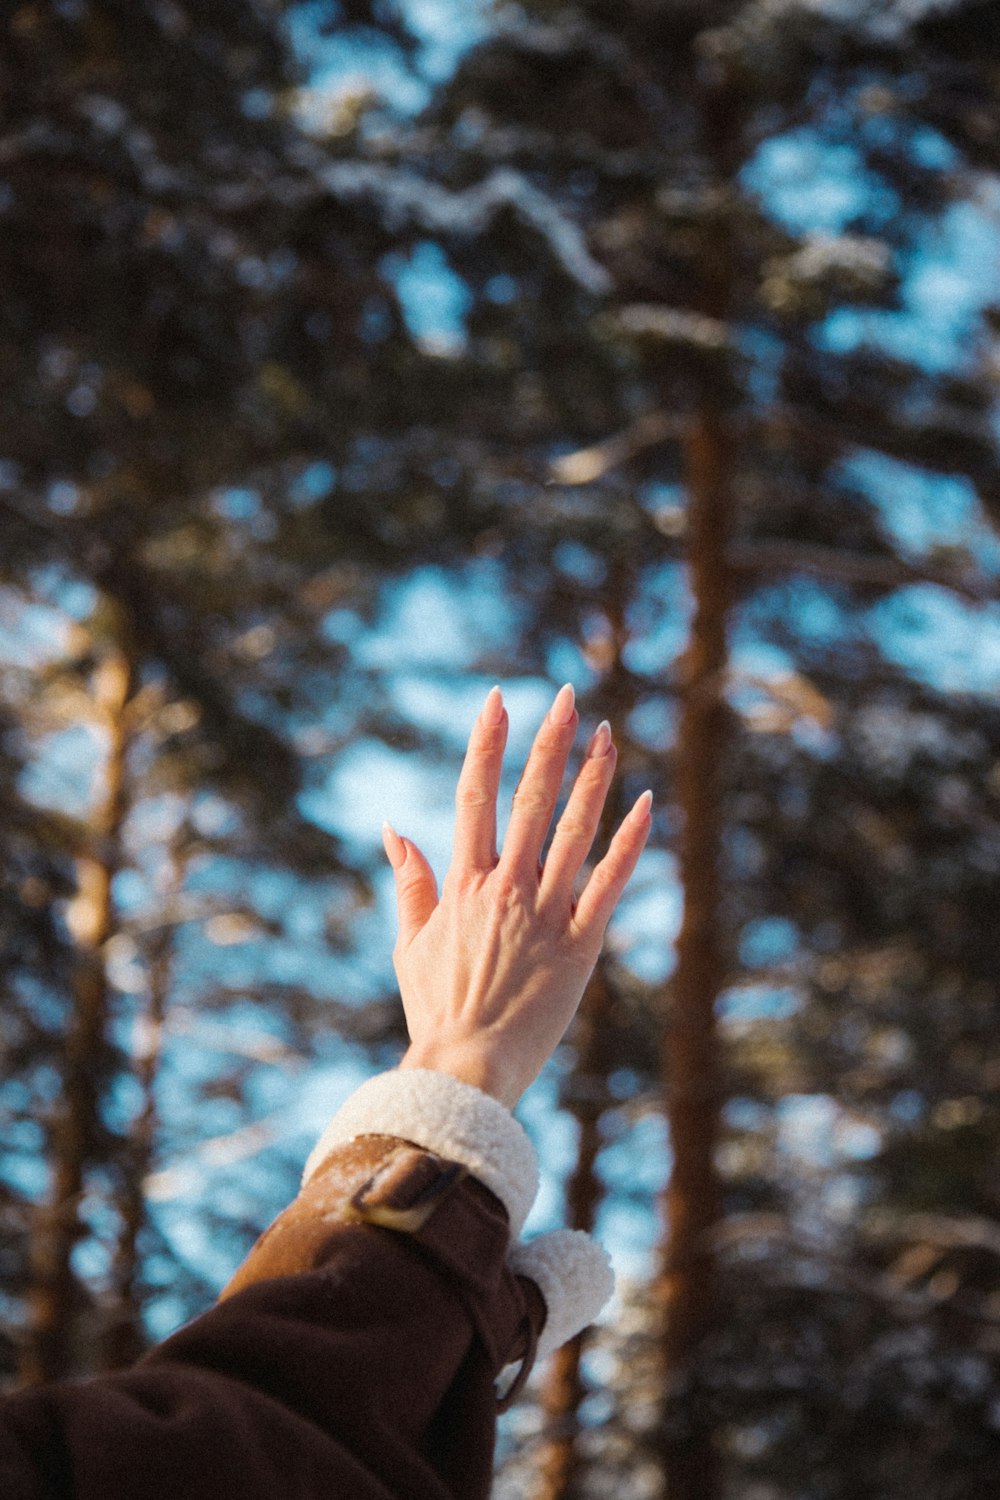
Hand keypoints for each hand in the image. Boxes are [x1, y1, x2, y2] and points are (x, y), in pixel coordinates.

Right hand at [382, 684, 651, 1108]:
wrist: (467, 1070)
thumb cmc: (436, 1010)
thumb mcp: (411, 943)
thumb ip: (410, 881)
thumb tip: (393, 828)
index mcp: (464, 884)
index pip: (475, 794)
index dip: (487, 742)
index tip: (499, 698)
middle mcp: (506, 888)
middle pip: (532, 798)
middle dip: (551, 741)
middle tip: (570, 694)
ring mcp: (546, 913)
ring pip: (575, 829)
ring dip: (592, 777)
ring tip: (607, 731)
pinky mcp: (582, 945)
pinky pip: (610, 883)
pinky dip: (629, 842)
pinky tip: (646, 802)